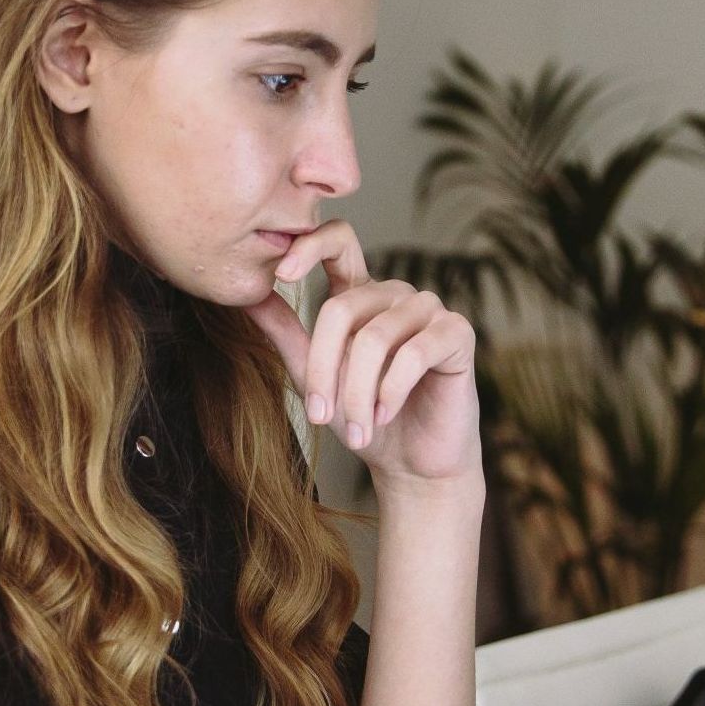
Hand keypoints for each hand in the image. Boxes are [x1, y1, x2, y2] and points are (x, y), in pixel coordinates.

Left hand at [243, 219, 482, 495]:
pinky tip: (384, 416)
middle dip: (324, 371)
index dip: (309, 246)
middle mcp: (393, 293)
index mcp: (358, 293)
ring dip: (358, 394)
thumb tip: (247, 296)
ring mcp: (428, 309)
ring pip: (375, 338)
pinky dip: (391, 391)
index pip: (338, 241)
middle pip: (342, 309)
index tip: (281, 274)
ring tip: (356, 430)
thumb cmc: (363, 417)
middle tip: (318, 416)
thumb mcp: (313, 376)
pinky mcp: (457, 333)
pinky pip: (415, 353)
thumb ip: (286, 333)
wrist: (412, 463)